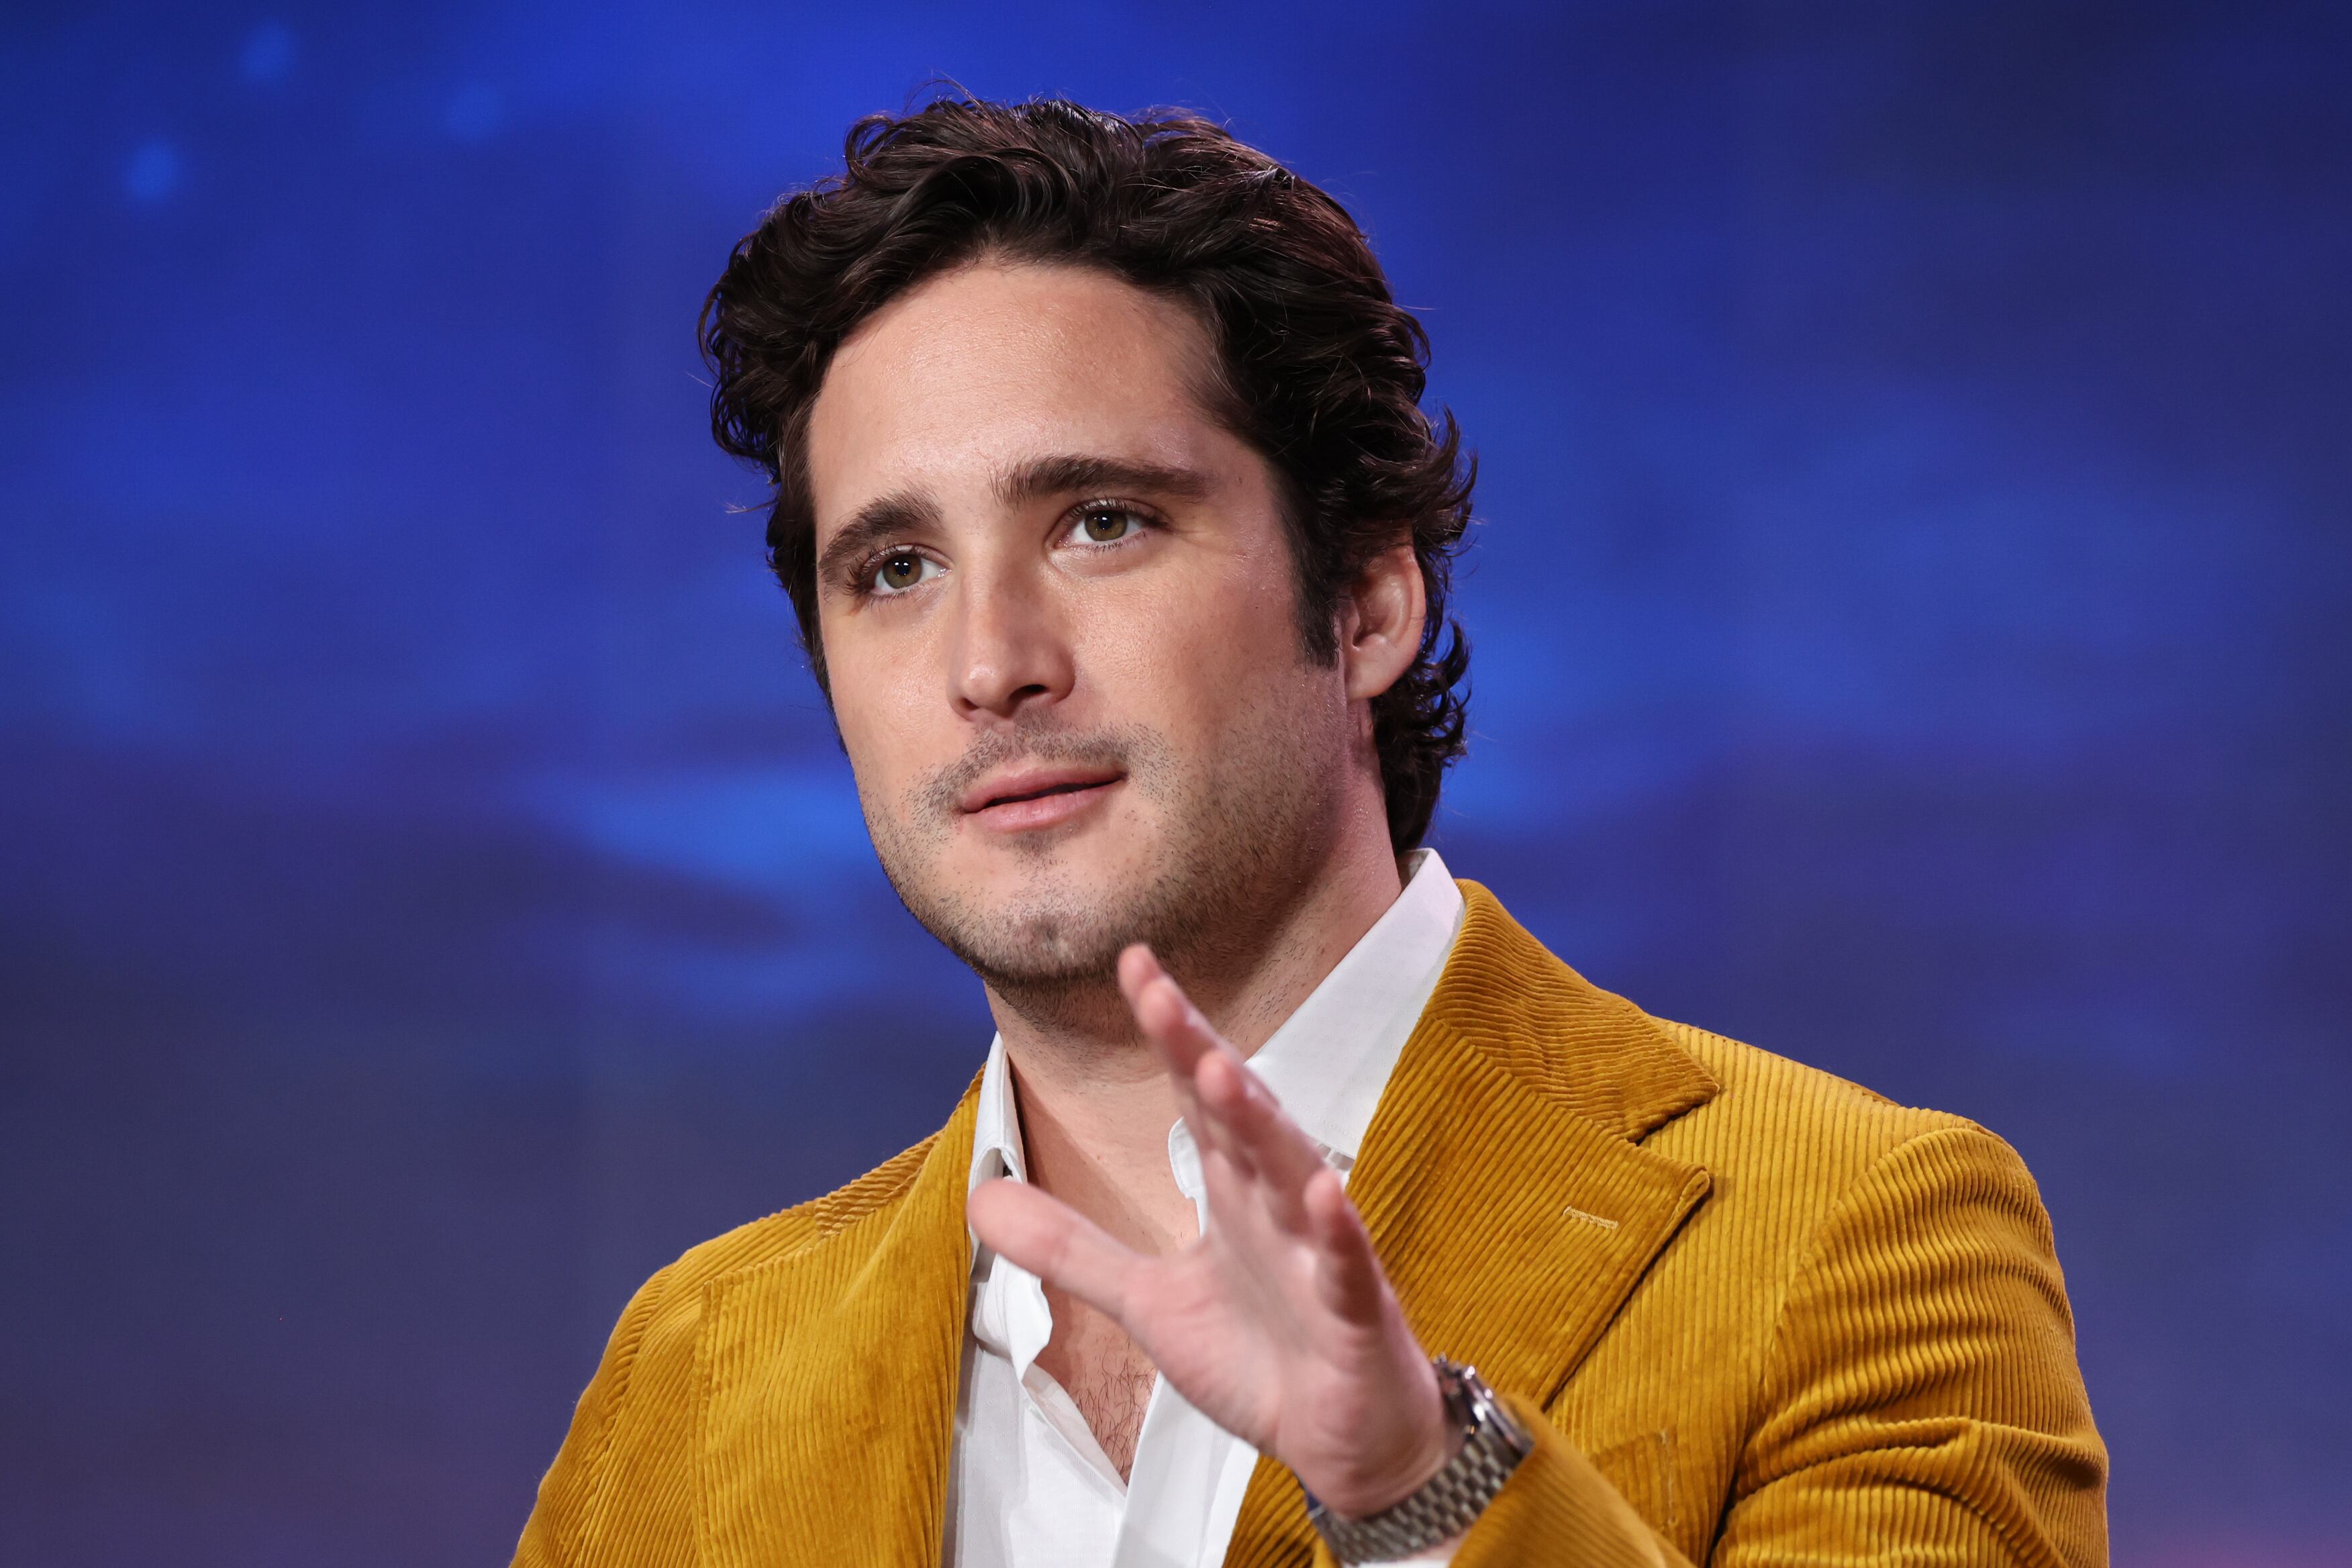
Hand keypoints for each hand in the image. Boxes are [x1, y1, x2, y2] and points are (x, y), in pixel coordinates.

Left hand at [965, 945, 1452, 1518]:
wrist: (1346, 1443)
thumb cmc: (1260, 1357)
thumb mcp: (1147, 1301)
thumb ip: (1072, 1247)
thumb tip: (979, 1194)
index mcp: (1232, 1193)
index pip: (1195, 1097)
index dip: (1169, 1032)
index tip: (1135, 964)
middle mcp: (1275, 1205)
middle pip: (1238, 1117)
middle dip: (1200, 1055)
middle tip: (1158, 995)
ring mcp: (1320, 1255)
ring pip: (1292, 1174)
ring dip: (1258, 1125)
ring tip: (1221, 1073)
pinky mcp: (1356, 1313)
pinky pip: (1347, 1266)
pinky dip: (1336, 1232)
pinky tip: (1322, 1194)